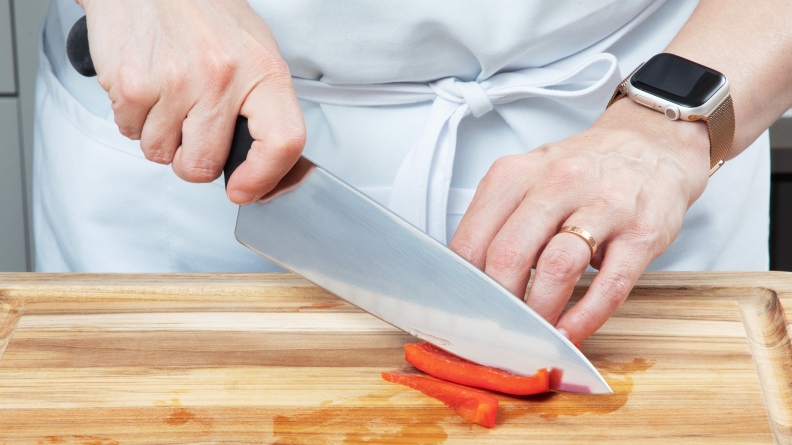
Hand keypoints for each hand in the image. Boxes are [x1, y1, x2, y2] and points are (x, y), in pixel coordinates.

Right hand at [77, 0, 304, 203]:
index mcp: (262, 71)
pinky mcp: (132, 85)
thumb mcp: (254, 49)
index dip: (264, 177)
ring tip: (168, 95)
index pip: (282, 141)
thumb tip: (263, 160)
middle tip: (191, 129)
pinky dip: (135, 118)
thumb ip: (262, 104)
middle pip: (204, 165)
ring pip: (161, 154)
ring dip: (161, 136)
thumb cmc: (203, 12)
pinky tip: (147, 85)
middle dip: (193, 158)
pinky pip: (130, 132)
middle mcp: (221, 78)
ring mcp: (175, 83)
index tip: (244, 188)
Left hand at [449, 99, 710, 343]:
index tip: (465, 314)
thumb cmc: (581, 171)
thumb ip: (496, 224)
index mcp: (515, 175)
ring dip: (539, 312)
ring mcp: (601, 206)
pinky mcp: (640, 232)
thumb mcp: (527, 180)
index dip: (464, 288)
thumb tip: (470, 284)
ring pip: (556, 268)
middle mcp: (555, 184)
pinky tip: (571, 332)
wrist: (650, 144)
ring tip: (534, 334)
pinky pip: (609, 285)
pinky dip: (585, 317)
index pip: (472, 241)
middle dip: (499, 305)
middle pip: (509, 255)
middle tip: (499, 329)